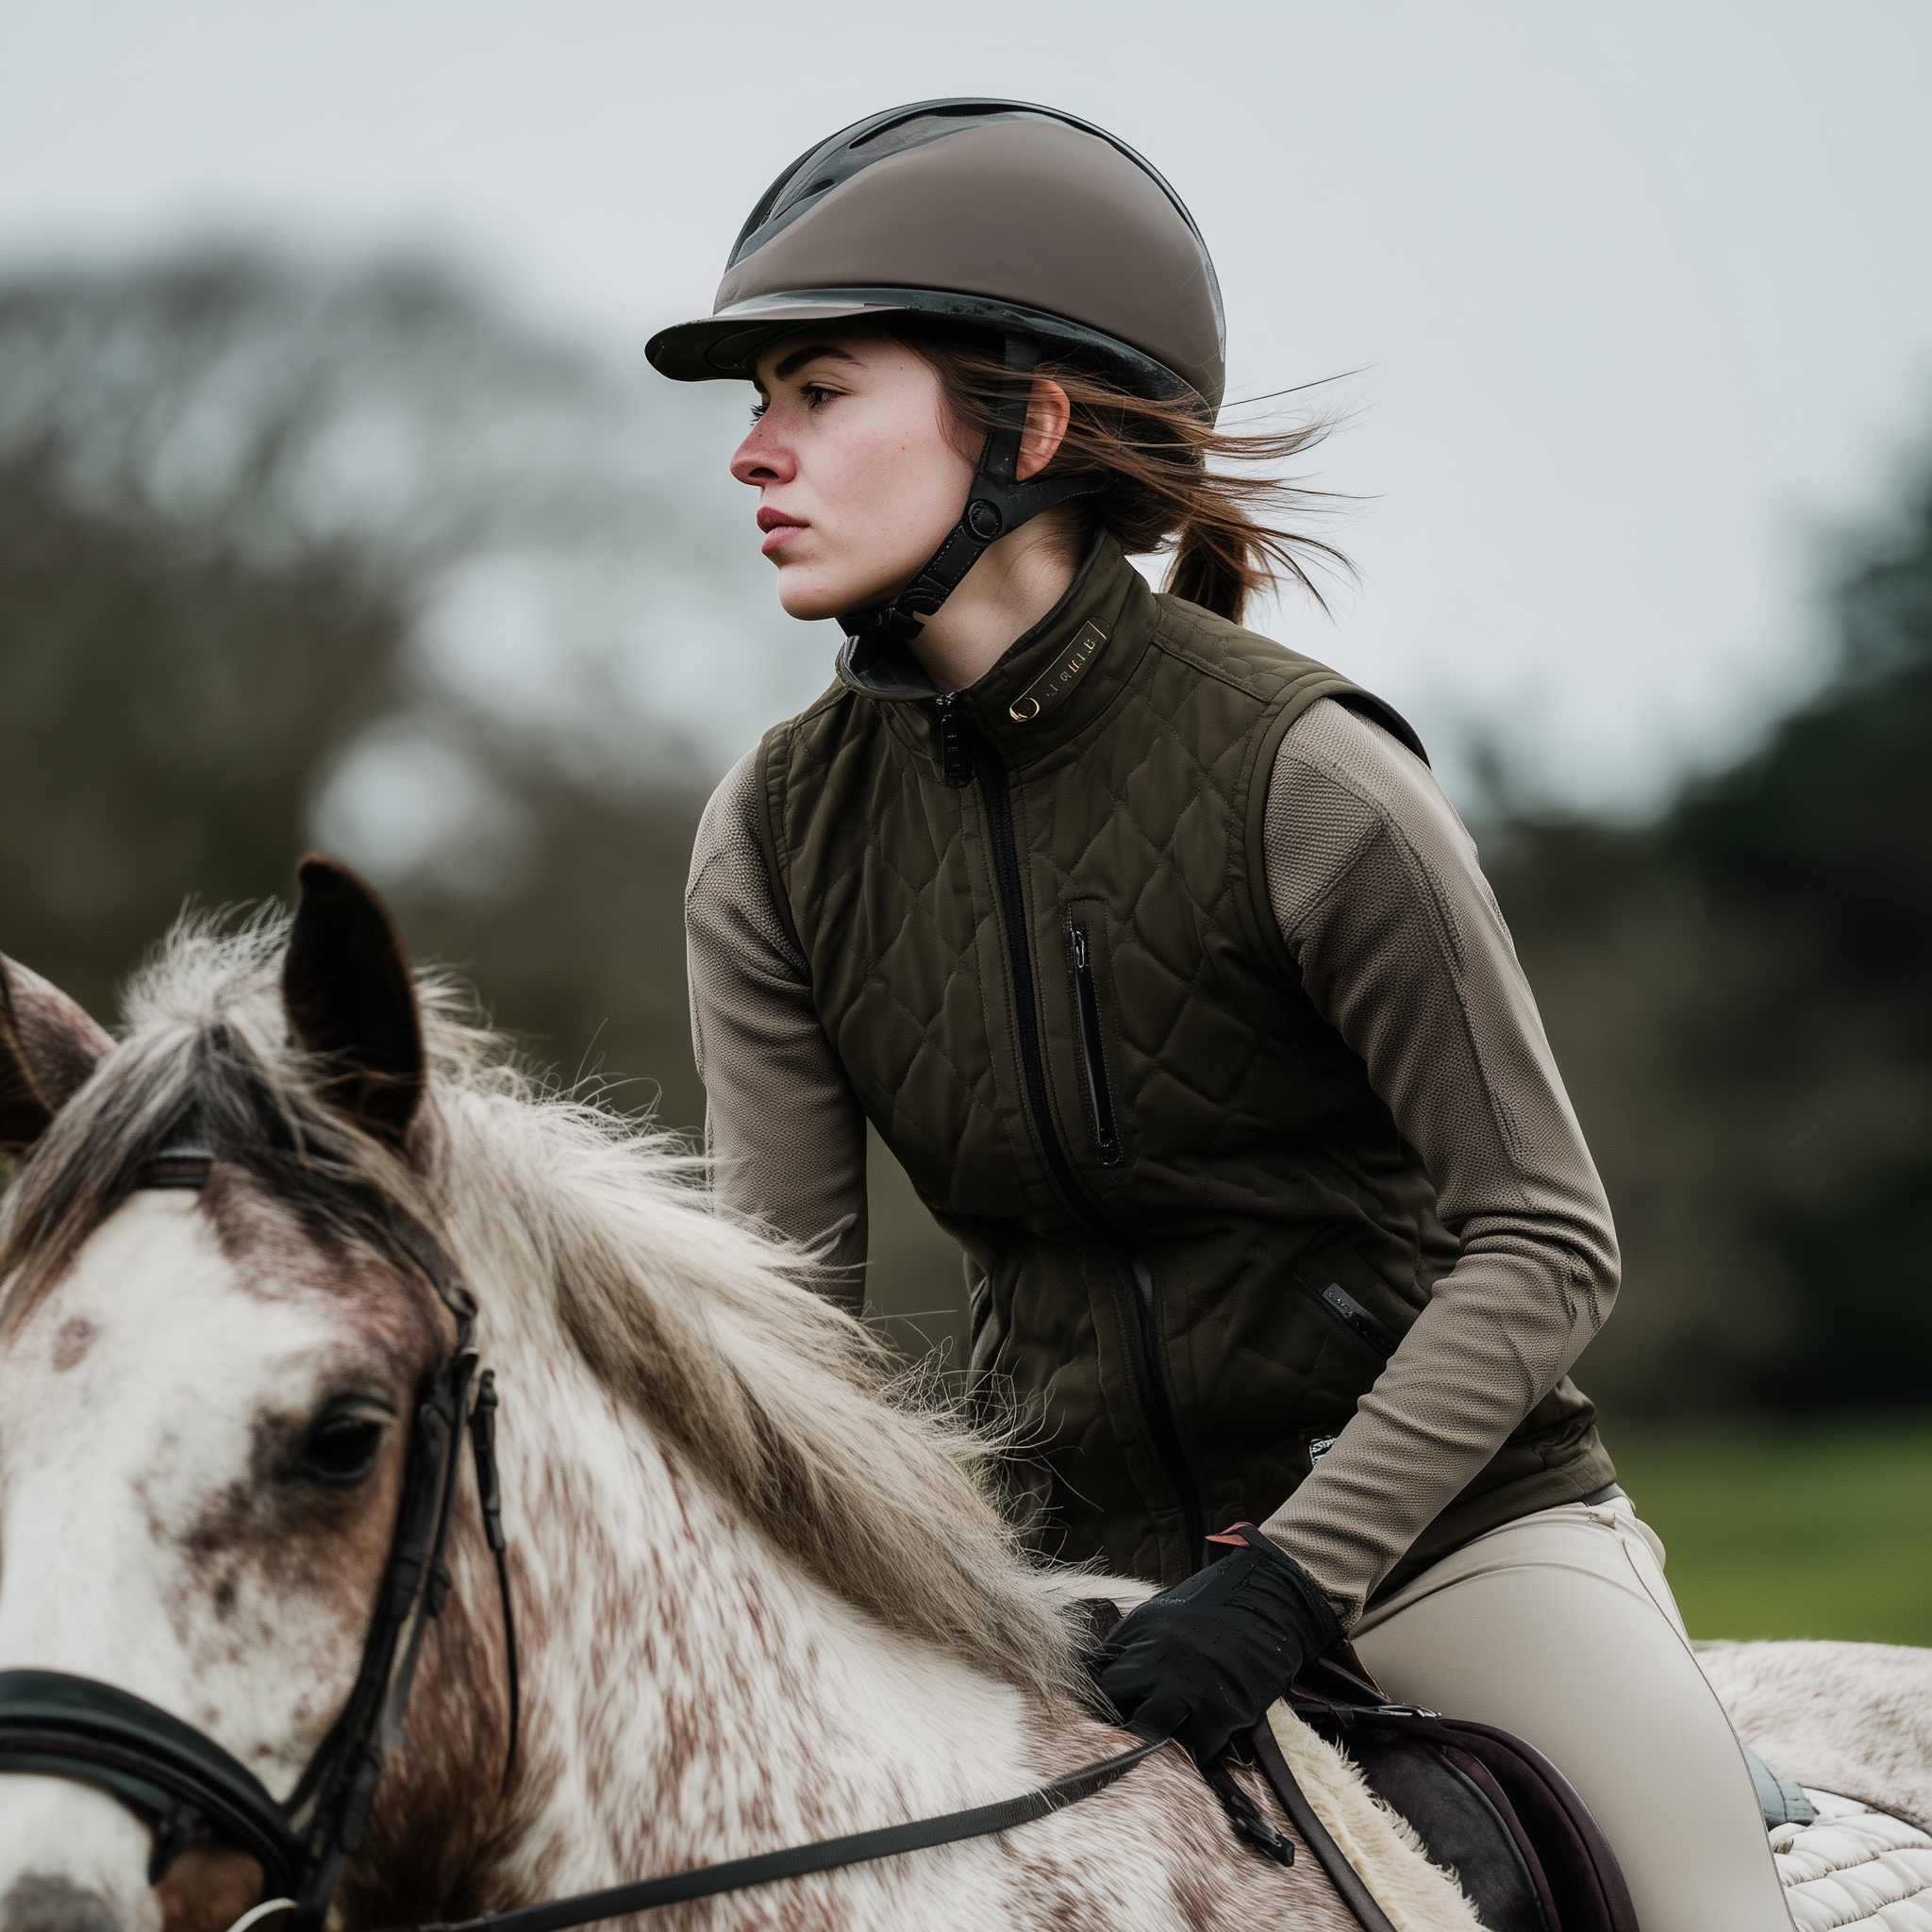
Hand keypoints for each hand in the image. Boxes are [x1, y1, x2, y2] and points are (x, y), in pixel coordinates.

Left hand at [1093, 1524, 1340, 1762]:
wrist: (1270, 1599)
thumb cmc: (1215, 1604)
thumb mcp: (1162, 1611)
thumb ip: (1131, 1641)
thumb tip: (1103, 1671)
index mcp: (1143, 1633)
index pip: (1102, 1677)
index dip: (1103, 1695)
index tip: (1110, 1706)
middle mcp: (1161, 1660)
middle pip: (1117, 1705)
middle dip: (1118, 1718)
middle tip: (1128, 1728)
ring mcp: (1192, 1687)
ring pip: (1151, 1731)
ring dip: (1151, 1740)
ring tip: (1157, 1744)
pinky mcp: (1225, 1710)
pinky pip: (1195, 1747)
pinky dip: (1192, 1750)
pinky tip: (1193, 1741)